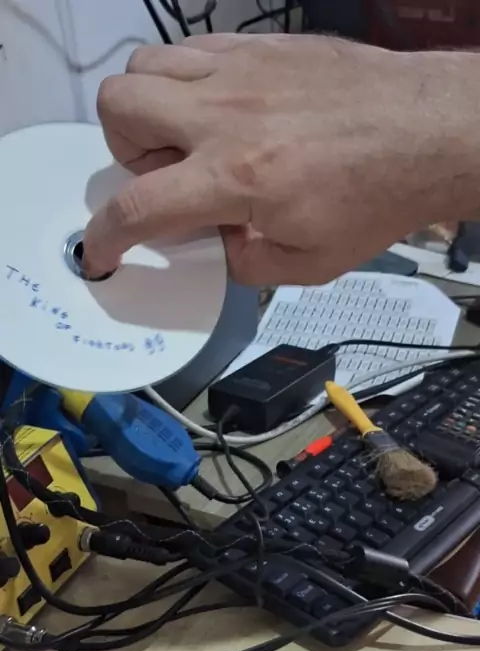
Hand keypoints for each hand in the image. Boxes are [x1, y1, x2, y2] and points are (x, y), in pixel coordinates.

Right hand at [83, 35, 477, 284]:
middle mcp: (224, 115)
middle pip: (118, 107)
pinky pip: (193, 47)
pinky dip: (188, 80)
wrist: (425, 134)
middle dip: (122, 149)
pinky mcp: (260, 47)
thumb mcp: (307, 263)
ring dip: (148, 105)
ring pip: (146, 64)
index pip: (138, 207)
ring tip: (185, 138)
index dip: (105, 238)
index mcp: (234, 178)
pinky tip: (221, 110)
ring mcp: (240, 70)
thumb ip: (245, 263)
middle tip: (161, 174)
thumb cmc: (376, 195)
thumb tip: (215, 248)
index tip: (101, 251)